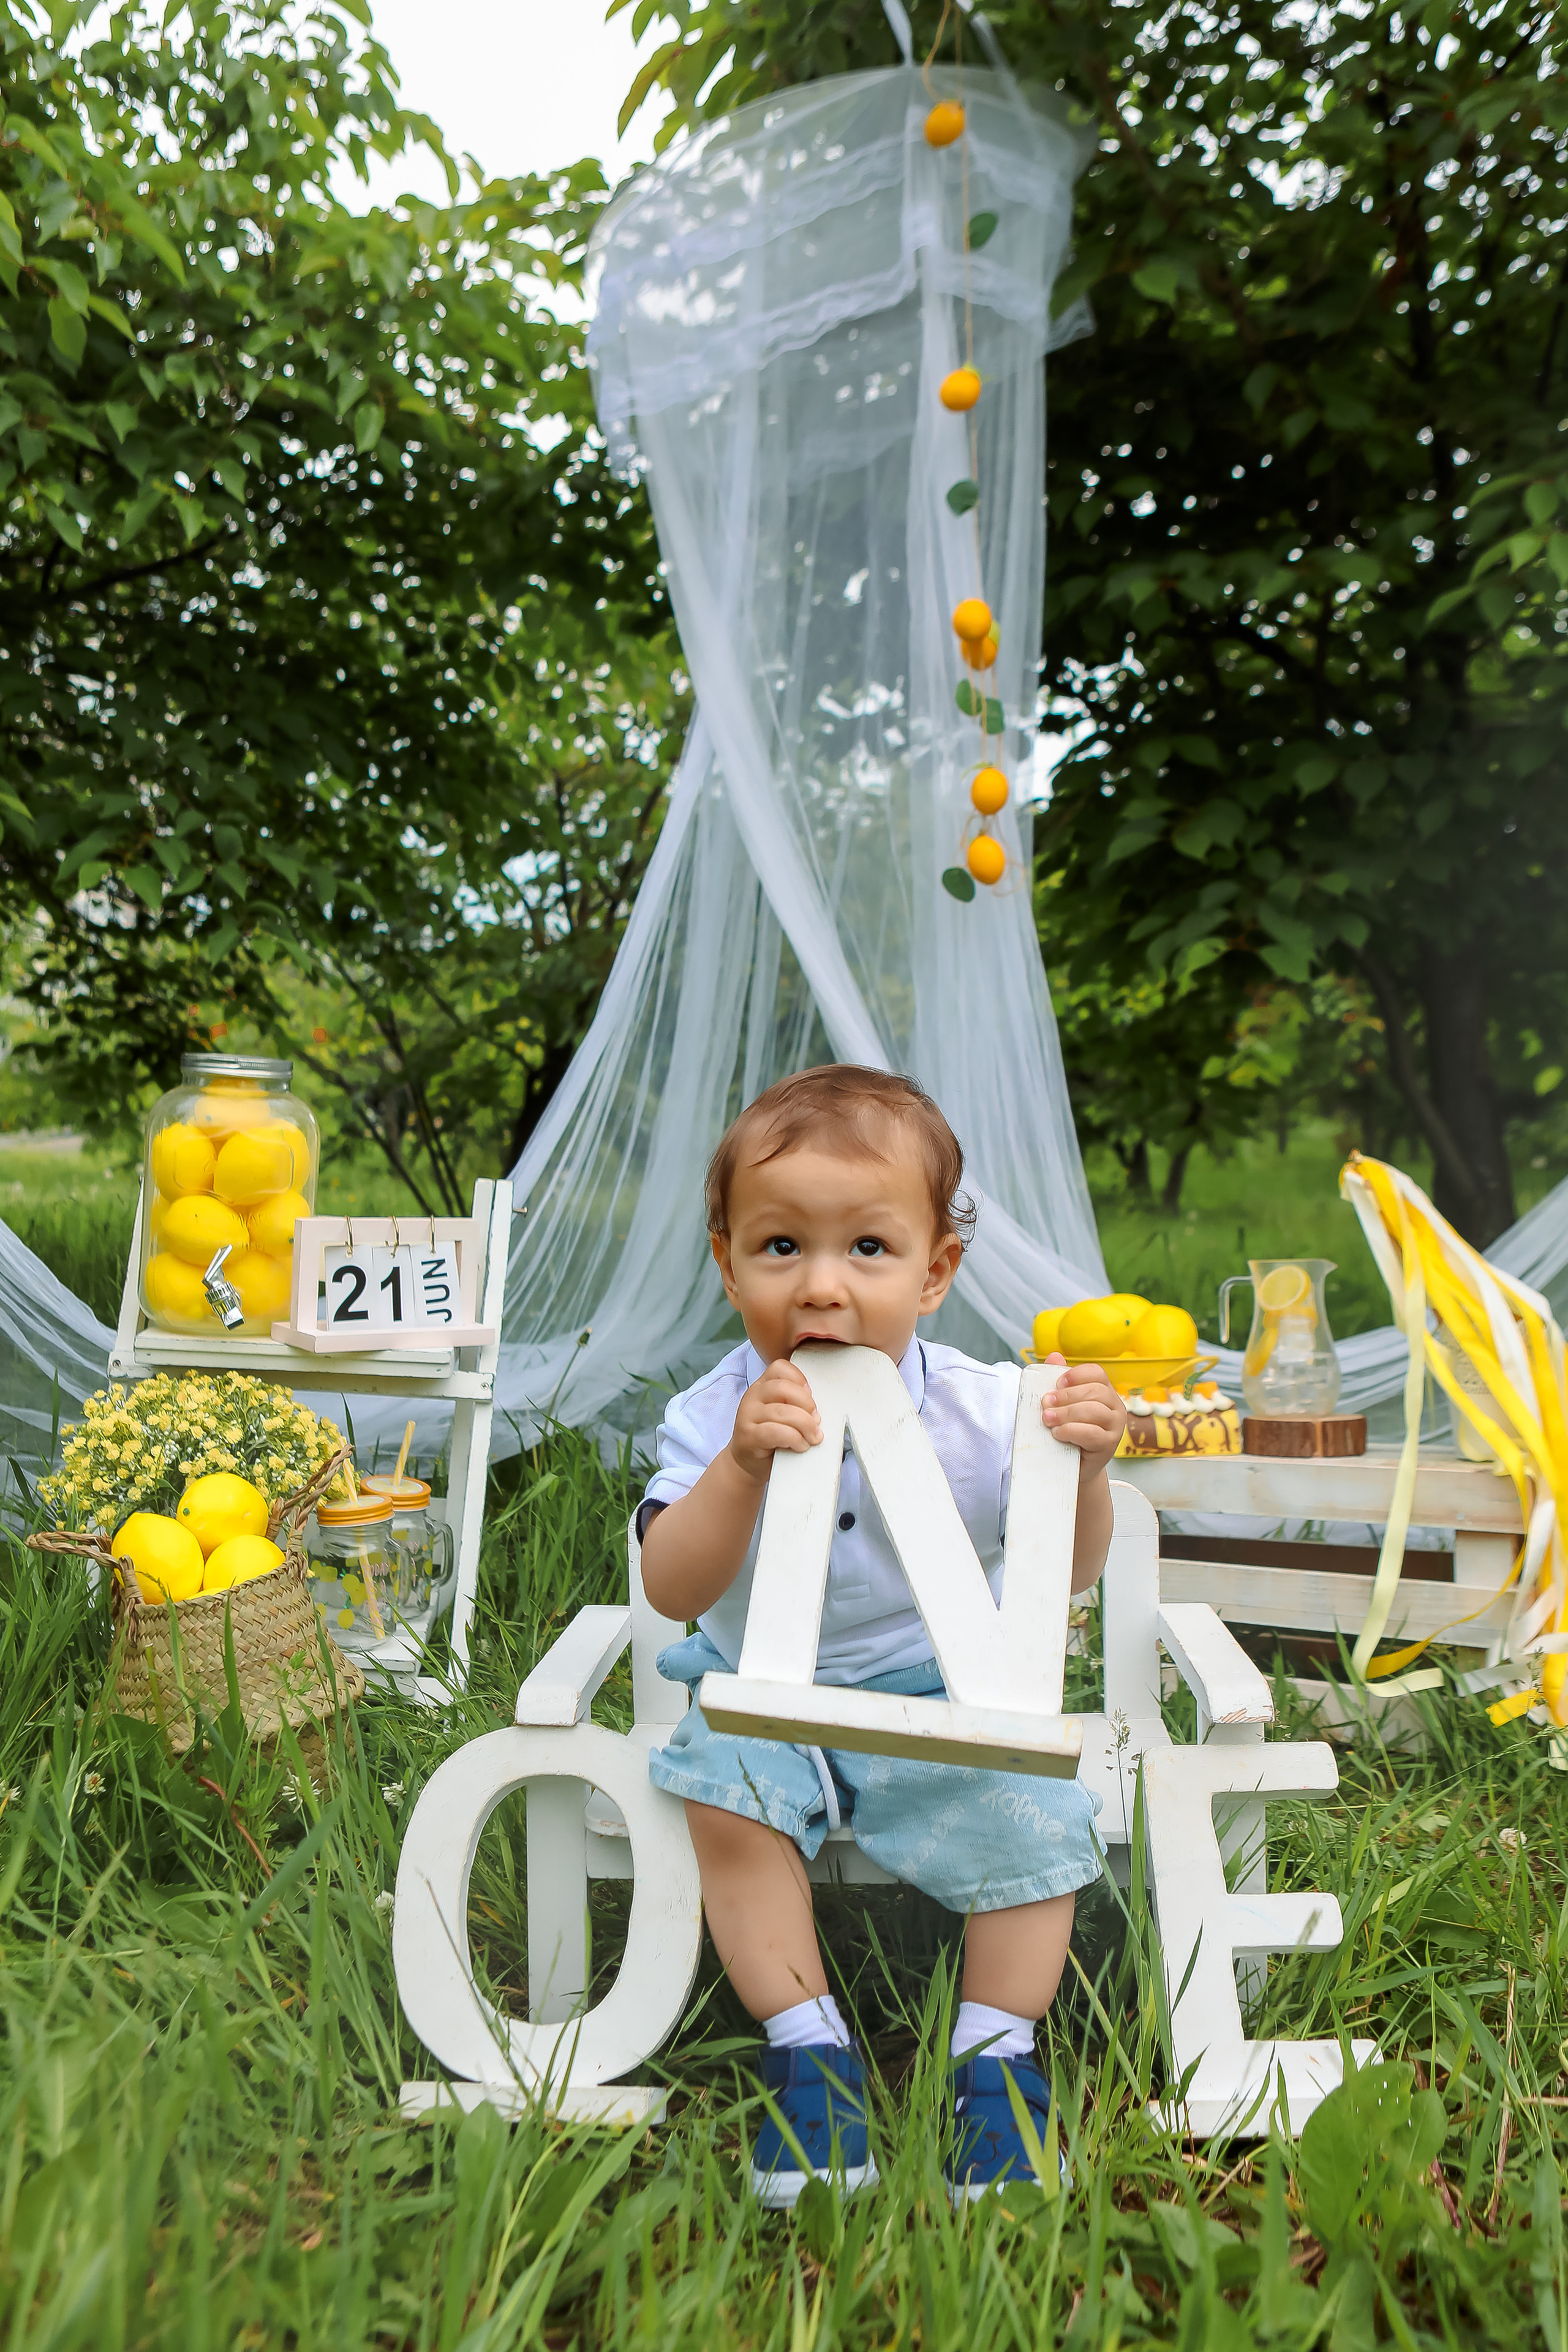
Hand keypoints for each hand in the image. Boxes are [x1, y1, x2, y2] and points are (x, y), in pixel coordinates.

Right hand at [729, 1360, 822, 1484]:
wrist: (748, 1462)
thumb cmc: (769, 1438)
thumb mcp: (782, 1414)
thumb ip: (795, 1403)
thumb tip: (818, 1409)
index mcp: (762, 1386)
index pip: (781, 1368)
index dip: (801, 1380)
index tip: (810, 1399)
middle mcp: (752, 1396)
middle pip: (784, 1388)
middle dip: (807, 1405)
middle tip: (815, 1421)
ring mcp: (747, 1415)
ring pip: (782, 1411)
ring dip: (805, 1426)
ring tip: (811, 1437)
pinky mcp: (748, 1435)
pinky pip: (775, 1432)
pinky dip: (794, 1439)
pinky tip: (799, 1445)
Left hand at [1041, 1356, 1124, 1476]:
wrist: (1071, 1465)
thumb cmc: (1066, 1432)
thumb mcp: (1060, 1406)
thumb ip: (1058, 1383)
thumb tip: (1054, 1356)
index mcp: (1104, 1392)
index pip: (1097, 1373)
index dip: (1076, 1375)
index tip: (1057, 1384)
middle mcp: (1115, 1407)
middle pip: (1095, 1391)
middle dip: (1066, 1396)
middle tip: (1046, 1403)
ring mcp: (1115, 1427)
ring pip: (1094, 1411)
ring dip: (1066, 1413)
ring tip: (1048, 1419)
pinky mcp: (1109, 1445)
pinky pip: (1092, 1434)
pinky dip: (1071, 1431)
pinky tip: (1058, 1433)